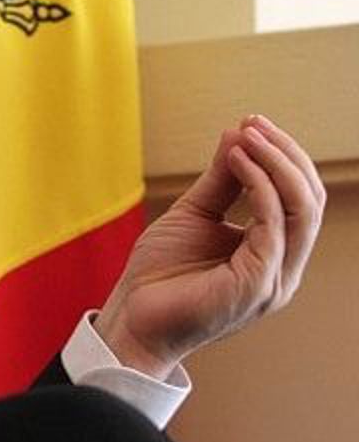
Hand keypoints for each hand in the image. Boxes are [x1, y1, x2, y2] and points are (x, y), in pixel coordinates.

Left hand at [97, 115, 325, 378]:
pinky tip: (236, 160)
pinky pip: (273, 227)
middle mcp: (283, 268)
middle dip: (285, 154)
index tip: (252, 123)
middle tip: (253, 123)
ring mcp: (274, 279)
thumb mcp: (194, 214)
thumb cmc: (160, 273)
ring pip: (301, 210)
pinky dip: (258, 185)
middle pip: (310, 199)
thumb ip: (222, 180)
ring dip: (276, 164)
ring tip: (246, 135)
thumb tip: (240, 133)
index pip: (302, 197)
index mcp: (274, 253)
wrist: (131, 318)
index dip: (283, 156)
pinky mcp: (257, 286)